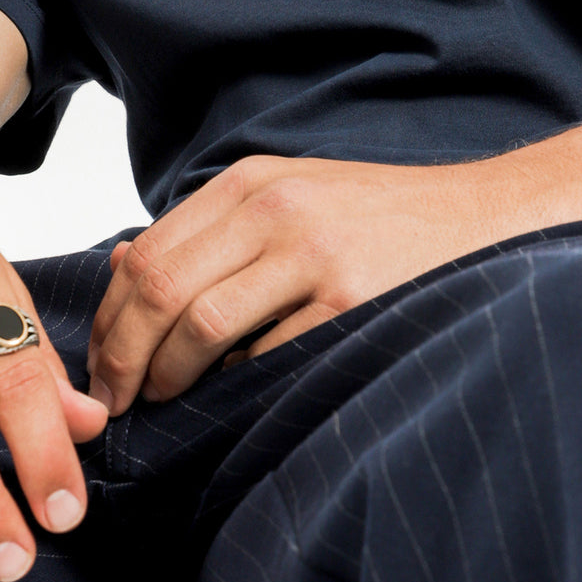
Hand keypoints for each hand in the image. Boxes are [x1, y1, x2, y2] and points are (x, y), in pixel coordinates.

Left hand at [86, 154, 507, 414]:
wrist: (480, 216)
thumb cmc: (376, 216)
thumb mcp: (287, 195)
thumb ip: (210, 228)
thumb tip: (119, 266)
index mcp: (251, 181)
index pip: (149, 252)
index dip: (110, 318)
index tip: (101, 365)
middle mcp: (276, 209)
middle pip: (162, 288)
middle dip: (123, 356)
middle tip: (115, 400)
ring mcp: (314, 254)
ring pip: (202, 324)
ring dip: (168, 375)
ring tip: (164, 398)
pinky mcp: (349, 303)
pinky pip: (267, 357)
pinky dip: (240, 382)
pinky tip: (240, 388)